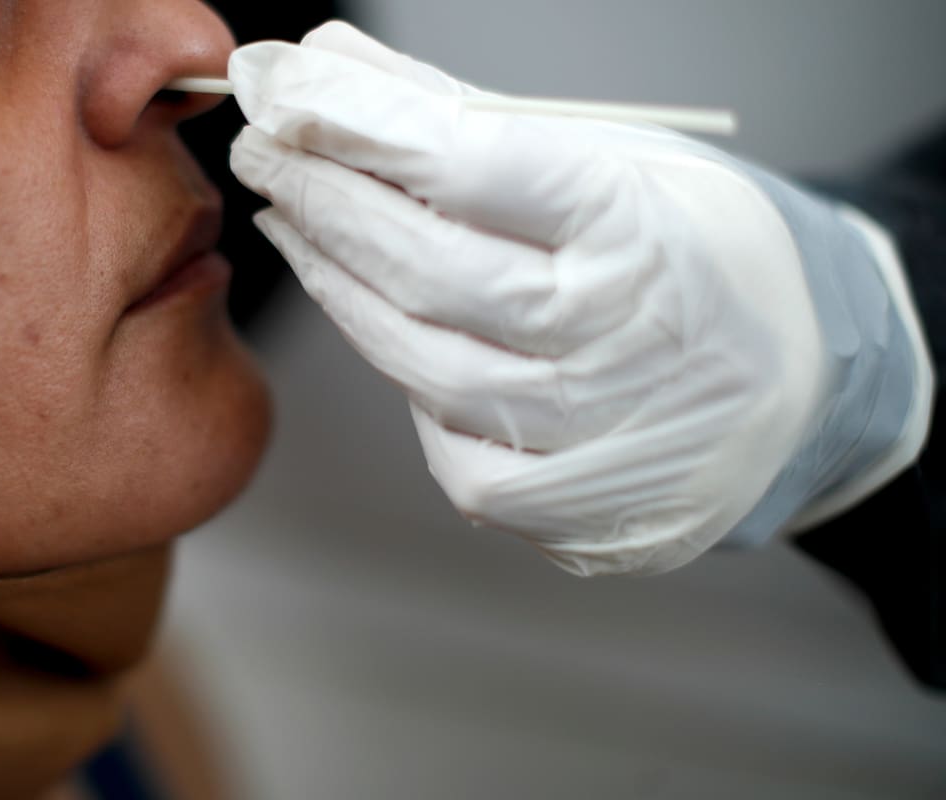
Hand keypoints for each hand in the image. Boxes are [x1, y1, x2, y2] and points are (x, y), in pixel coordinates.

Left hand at [228, 22, 931, 574]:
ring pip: (422, 368)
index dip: (363, 125)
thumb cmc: (696, 260)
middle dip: (325, 200)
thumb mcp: (612, 162)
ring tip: (298, 227)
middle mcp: (622, 346)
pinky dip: (418, 394)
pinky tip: (400, 339)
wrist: (797, 389)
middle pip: (427, 270)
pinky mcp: (581, 517)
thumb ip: (464, 120)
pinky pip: (458, 456)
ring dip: (340, 290)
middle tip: (268, 152)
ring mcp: (600, 444)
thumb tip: (334, 67)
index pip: (475, 165)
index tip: (285, 90)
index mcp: (642, 233)